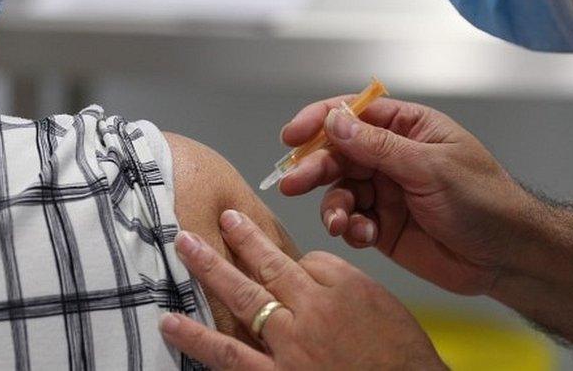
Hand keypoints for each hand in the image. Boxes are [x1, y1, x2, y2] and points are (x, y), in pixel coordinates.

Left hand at [161, 209, 445, 369]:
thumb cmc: (402, 359)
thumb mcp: (386, 309)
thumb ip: (345, 288)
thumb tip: (312, 278)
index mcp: (345, 288)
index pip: (311, 260)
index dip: (302, 264)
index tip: (293, 266)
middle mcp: (312, 310)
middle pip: (270, 264)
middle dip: (243, 238)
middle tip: (221, 216)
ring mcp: (290, 345)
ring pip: (243, 297)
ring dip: (209, 268)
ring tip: (183, 245)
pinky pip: (229, 354)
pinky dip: (197, 338)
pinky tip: (169, 323)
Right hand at [279, 97, 534, 295]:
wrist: (506, 256)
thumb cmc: (484, 200)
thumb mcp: (430, 167)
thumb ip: (378, 147)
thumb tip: (334, 121)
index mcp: (408, 128)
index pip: (355, 113)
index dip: (321, 120)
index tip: (294, 135)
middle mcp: (393, 156)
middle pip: (339, 153)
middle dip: (316, 167)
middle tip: (294, 182)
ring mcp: (387, 191)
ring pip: (340, 190)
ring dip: (333, 205)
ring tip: (338, 222)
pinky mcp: (383, 226)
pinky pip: (352, 221)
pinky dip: (350, 228)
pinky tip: (363, 235)